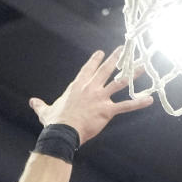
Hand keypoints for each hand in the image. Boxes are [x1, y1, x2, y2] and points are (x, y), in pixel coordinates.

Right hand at [30, 49, 152, 146]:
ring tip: (143, 65)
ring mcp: (100, 98)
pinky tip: (150, 99)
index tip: (102, 52)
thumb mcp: (45, 111)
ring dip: (133, 73)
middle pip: (107, 69)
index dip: (96, 60)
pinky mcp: (107, 111)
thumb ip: (40, 105)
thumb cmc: (54, 122)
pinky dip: (138, 103)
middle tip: (125, 49)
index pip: (88, 69)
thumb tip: (32, 102)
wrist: (62, 132)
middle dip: (117, 58)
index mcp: (77, 86)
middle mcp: (90, 88)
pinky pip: (126, 106)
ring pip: (120, 82)